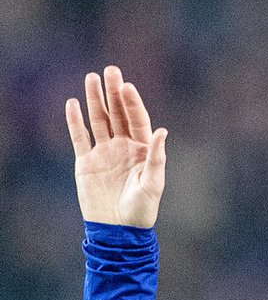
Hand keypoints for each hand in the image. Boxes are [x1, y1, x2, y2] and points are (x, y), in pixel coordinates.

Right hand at [65, 66, 166, 226]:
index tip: (127, 86)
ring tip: (92, 78)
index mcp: (142, 150)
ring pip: (99, 121)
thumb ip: (156, 157)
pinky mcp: (87, 162)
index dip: (132, 103)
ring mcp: (104, 153)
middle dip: (114, 93)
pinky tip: (73, 104)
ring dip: (95, 100)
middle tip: (111, 70)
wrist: (118, 230)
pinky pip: (80, 137)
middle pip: (118, 114)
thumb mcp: (153, 184)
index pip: (137, 120)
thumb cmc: (142, 209)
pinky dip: (75, 121)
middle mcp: (124, 147)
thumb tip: (162, 131)